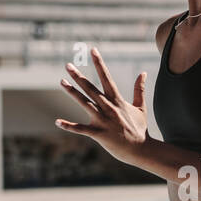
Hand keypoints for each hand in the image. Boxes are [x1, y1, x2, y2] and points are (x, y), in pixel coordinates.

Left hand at [55, 47, 149, 165]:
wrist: (142, 149)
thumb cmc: (140, 129)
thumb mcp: (140, 107)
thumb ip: (139, 89)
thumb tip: (143, 73)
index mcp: (118, 101)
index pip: (107, 78)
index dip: (99, 63)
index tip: (93, 50)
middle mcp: (109, 108)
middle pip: (91, 89)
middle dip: (79, 77)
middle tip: (68, 65)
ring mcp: (103, 121)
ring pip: (85, 104)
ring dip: (73, 92)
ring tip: (61, 82)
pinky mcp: (99, 134)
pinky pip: (81, 129)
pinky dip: (69, 126)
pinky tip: (57, 122)